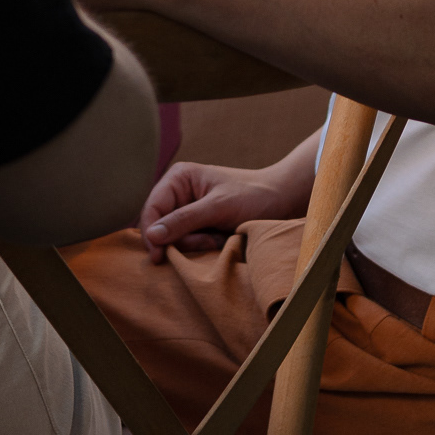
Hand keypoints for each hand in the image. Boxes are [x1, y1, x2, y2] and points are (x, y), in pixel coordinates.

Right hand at [139, 159, 301, 260]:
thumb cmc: (254, 196)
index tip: (160, 257)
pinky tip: (221, 239)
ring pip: (176, 239)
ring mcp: (188, 210)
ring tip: (220, 237)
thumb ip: (184, 220)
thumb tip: (151, 235)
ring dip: (197, 244)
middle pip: (161, 228)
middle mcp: (179, 193)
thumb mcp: (218, 207)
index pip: (151, 209)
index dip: (152, 234)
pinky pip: (190, 244)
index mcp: (178, 178)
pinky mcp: (199, 225)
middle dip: (185, 239)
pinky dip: (204, 246)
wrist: (282, 201)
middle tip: (210, 239)